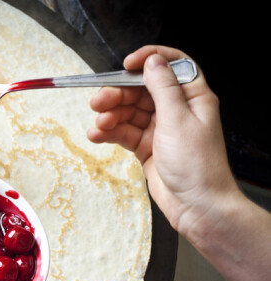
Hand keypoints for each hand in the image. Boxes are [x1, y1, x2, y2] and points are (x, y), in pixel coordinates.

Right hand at [87, 45, 239, 237]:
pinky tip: (97, 135)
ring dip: (110, 115)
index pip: (172, 66)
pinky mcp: (146, 148)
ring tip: (98, 125)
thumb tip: (153, 63)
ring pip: (129, 112)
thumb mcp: (178, 120)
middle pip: (141, 91)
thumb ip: (163, 88)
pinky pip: (124, 133)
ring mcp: (160, 129)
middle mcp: (176, 111)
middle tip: (98, 101)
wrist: (197, 206)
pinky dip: (109, 133)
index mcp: (192, 98)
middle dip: (118, 94)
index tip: (128, 63)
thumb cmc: (198, 166)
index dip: (150, 60)